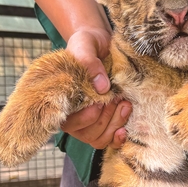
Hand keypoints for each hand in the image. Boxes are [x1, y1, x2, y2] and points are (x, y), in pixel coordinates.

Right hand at [61, 28, 131, 148]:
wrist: (102, 47)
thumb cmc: (88, 46)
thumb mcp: (85, 44)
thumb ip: (88, 60)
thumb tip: (101, 86)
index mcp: (62, 101)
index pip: (71, 123)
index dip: (88, 116)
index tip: (102, 99)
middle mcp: (73, 118)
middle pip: (88, 134)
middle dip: (106, 117)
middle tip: (117, 97)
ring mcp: (88, 125)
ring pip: (100, 139)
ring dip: (115, 124)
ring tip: (124, 104)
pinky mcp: (104, 125)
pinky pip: (108, 142)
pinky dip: (117, 138)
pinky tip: (124, 128)